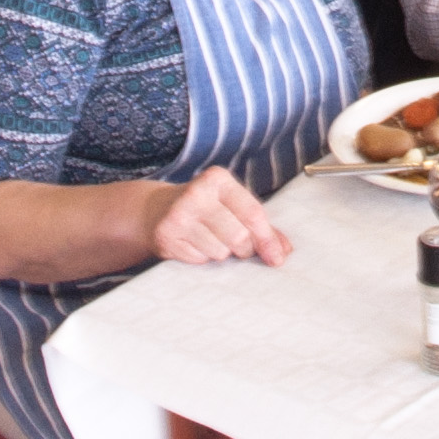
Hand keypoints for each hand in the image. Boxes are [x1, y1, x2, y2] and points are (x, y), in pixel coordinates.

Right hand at [143, 166, 292, 267]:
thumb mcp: (231, 205)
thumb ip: (259, 225)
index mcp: (217, 179)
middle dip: (244, 249)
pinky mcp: (166, 237)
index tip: (277, 257)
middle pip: (238, 237)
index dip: (267, 239)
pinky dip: (202, 257)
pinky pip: (200, 260)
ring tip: (210, 239)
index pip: (252, 213)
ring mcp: (178, 216)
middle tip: (238, 246)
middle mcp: (196, 194)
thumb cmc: (204, 208)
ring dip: (221, 253)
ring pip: (220, 252)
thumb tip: (284, 250)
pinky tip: (193, 244)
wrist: (154, 211)